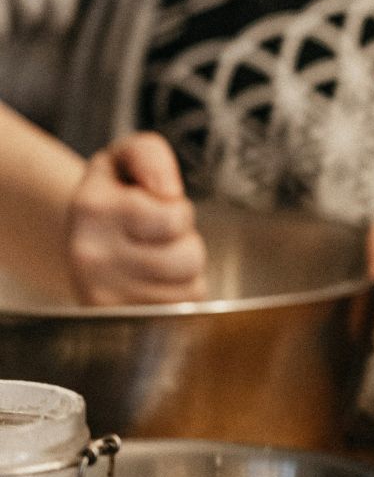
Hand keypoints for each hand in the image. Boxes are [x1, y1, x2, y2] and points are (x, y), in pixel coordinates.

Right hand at [66, 133, 206, 303]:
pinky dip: (178, 295)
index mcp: (92, 209)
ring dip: (185, 271)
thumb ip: (150, 155)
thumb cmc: (115, 194)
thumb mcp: (126, 157)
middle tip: (159, 237)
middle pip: (188, 258)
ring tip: (156, 257)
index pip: (174, 218)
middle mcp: (91, 257)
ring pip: (190, 287)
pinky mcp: (118, 321)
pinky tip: (154, 282)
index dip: (178, 210)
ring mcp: (102, 296)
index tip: (153, 206)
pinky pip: (181, 310)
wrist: (81, 237)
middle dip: (185, 242)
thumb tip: (167, 192)